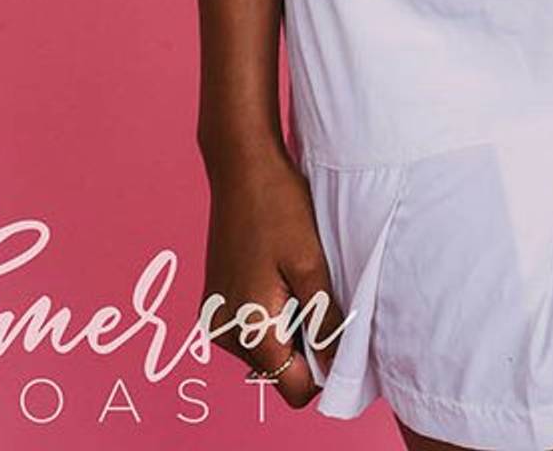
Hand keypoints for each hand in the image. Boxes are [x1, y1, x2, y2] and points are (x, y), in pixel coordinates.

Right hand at [199, 141, 345, 409]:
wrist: (242, 165)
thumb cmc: (278, 207)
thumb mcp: (311, 264)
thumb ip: (323, 321)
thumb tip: (336, 366)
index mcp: (250, 329)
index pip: (291, 387)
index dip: (322, 369)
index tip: (337, 333)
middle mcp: (225, 332)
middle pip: (277, 368)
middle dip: (305, 343)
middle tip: (319, 294)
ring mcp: (216, 315)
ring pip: (265, 346)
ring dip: (288, 324)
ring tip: (297, 277)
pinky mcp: (215, 299)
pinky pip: (251, 325)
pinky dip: (271, 310)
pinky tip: (279, 271)